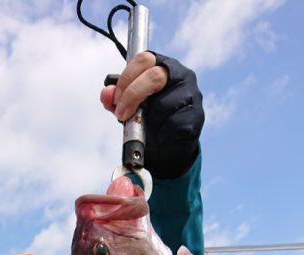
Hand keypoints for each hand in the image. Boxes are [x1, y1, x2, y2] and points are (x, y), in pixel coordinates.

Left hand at [100, 51, 203, 178]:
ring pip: (164, 104)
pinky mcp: (197, 115)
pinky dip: (162, 134)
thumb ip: (116, 100)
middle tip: (121, 115)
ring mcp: (192, 93)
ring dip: (149, 121)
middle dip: (132, 95)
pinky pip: (174, 124)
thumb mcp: (129, 107)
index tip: (115, 100)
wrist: (169, 145)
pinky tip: (161, 136)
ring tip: (147, 129)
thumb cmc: (150, 120)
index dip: (126, 79)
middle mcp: (180, 74)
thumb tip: (106, 94)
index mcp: (161, 65)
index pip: (143, 60)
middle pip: (154, 76)